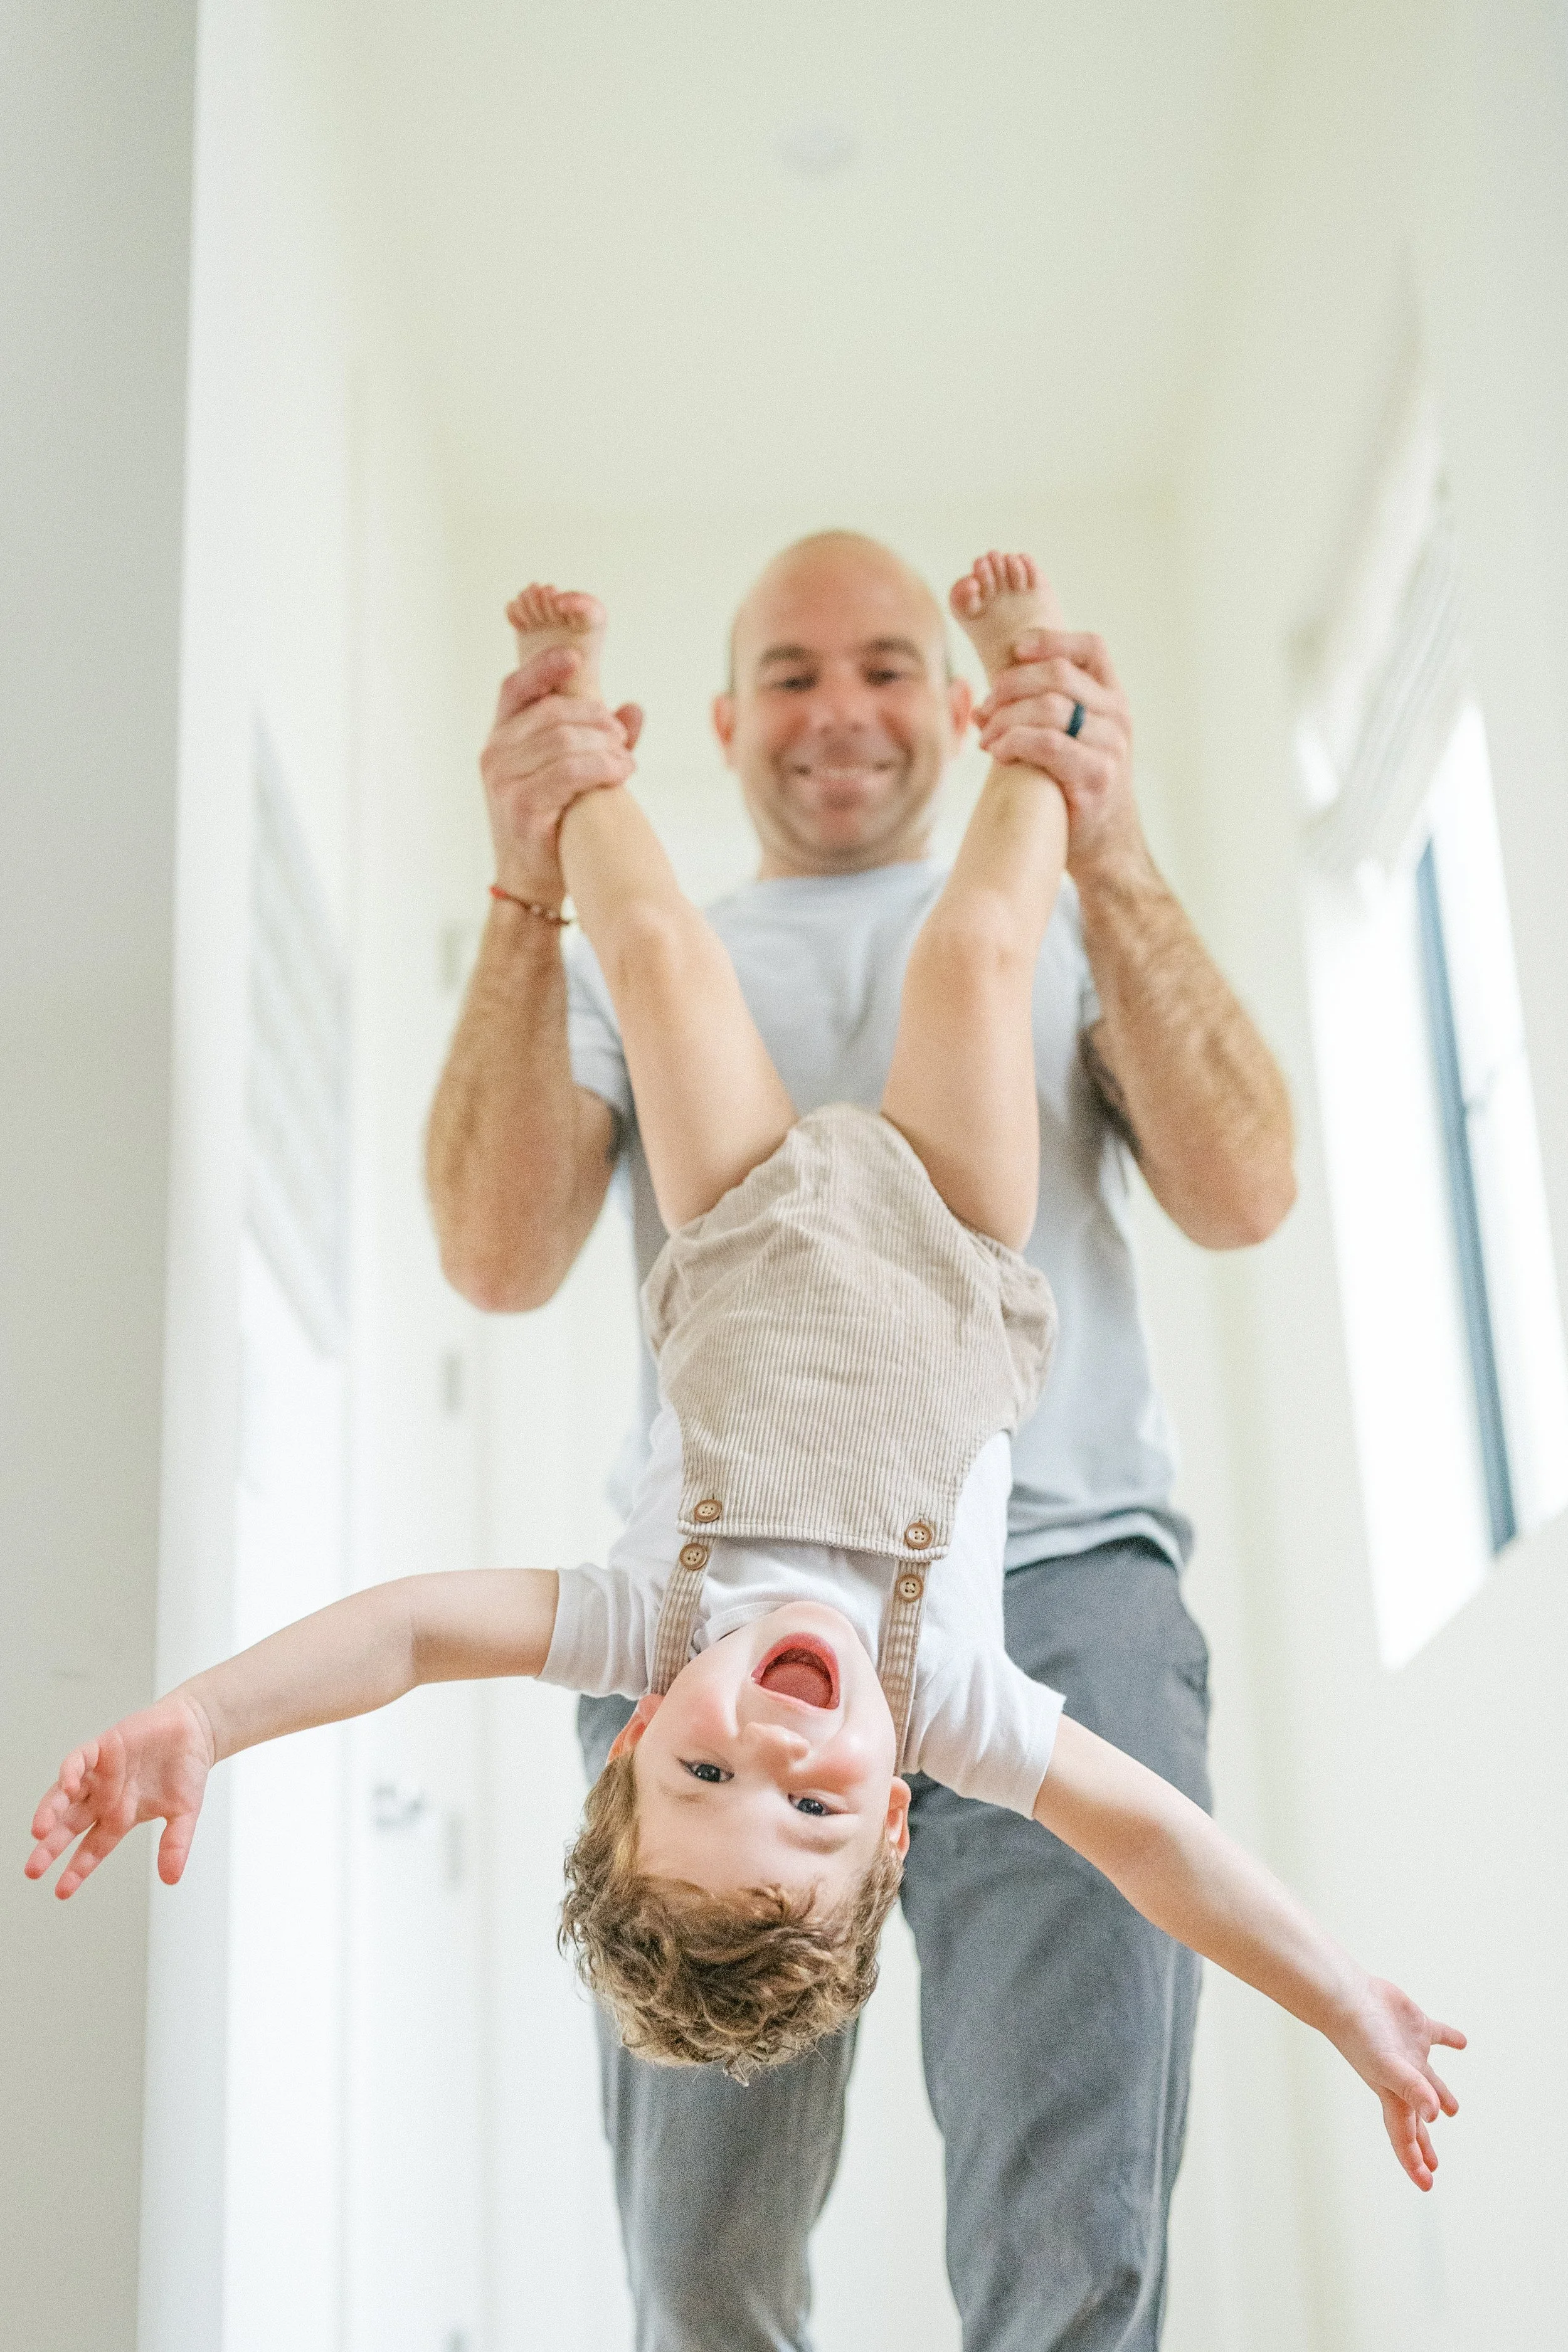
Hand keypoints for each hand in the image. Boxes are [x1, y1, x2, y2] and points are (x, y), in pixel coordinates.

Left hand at [25, 1693, 216, 1898]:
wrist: (195, 1730)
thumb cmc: (187, 1770)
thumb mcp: (184, 1813)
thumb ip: (175, 1844)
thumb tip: (171, 1878)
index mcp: (121, 1817)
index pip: (92, 1848)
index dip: (77, 1869)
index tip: (62, 1891)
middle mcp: (104, 1798)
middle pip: (69, 1827)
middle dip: (50, 1848)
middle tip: (34, 1869)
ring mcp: (100, 1775)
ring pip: (65, 1796)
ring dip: (50, 1812)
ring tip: (40, 1831)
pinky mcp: (102, 1749)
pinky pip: (78, 1761)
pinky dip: (70, 1773)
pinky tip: (69, 1787)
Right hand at [481, 643, 644, 905]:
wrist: (532, 881)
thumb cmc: (554, 821)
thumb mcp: (570, 773)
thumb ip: (598, 739)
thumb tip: (633, 708)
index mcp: (501, 736)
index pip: (515, 687)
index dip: (544, 667)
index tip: (577, 659)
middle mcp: (494, 754)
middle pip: (551, 712)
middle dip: (595, 719)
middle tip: (622, 736)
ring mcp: (503, 781)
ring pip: (563, 740)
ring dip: (605, 747)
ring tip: (628, 762)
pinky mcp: (520, 807)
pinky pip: (568, 773)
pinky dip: (601, 769)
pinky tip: (620, 775)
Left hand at [973, 629, 1145, 884]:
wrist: (1105, 846)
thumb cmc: (1076, 790)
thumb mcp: (1070, 741)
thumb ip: (1042, 712)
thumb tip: (982, 700)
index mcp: (1112, 698)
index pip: (1090, 648)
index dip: (1050, 640)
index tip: (1014, 651)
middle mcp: (1117, 716)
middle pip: (1058, 674)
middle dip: (1010, 686)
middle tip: (984, 709)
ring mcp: (1110, 746)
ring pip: (1050, 707)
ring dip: (1006, 718)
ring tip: (985, 738)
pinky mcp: (1096, 776)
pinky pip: (1047, 744)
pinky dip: (1014, 742)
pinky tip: (998, 753)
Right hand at [1331, 1974, 1465, 2190]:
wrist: (1347, 1995)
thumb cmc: (1360, 2035)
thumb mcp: (1387, 2067)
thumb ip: (1412, 2090)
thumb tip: (1435, 2116)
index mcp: (1392, 2095)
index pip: (1405, 2136)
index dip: (1415, 2162)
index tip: (1427, 2184)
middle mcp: (1402, 2078)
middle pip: (1416, 2117)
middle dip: (1424, 2143)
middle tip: (1433, 2165)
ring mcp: (1408, 2053)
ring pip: (1429, 2081)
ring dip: (1441, 2095)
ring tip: (1454, 2111)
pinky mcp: (1414, 2027)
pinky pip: (1437, 2037)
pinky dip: (1450, 2040)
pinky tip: (1462, 2042)